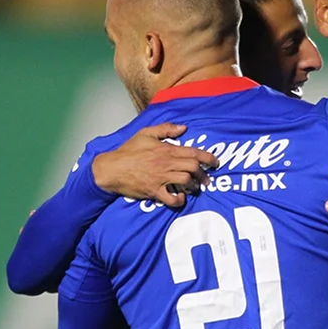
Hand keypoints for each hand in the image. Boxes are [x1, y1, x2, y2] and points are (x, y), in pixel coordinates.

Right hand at [91, 123, 218, 207]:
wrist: (111, 168)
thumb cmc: (128, 151)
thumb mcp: (146, 133)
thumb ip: (166, 129)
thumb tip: (183, 128)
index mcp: (166, 149)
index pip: (193, 152)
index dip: (208, 158)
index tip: (215, 162)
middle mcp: (166, 164)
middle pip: (193, 168)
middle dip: (203, 174)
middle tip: (206, 179)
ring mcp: (160, 178)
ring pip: (186, 181)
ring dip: (194, 185)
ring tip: (195, 187)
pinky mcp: (154, 191)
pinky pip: (171, 198)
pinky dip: (179, 200)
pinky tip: (180, 198)